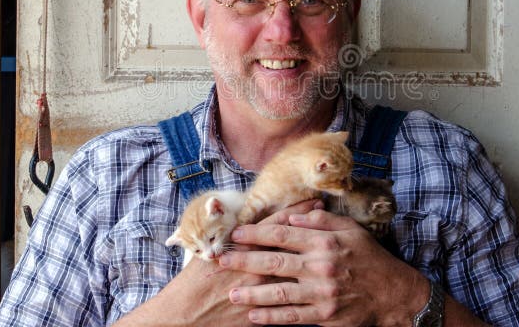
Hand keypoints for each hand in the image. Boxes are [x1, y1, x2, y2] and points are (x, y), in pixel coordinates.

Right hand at [113, 200, 322, 326]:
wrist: (187, 317)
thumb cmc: (193, 283)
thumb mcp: (206, 250)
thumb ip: (225, 234)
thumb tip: (238, 217)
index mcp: (242, 248)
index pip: (276, 225)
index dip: (297, 212)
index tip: (314, 202)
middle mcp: (256, 267)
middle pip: (292, 243)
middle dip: (311, 228)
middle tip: (328, 215)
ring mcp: (262, 290)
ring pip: (296, 270)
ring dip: (314, 256)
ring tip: (331, 246)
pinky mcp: (264, 312)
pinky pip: (290, 302)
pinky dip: (305, 290)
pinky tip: (316, 283)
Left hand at [219, 209, 426, 325]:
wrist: (392, 293)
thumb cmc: (368, 257)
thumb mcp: (350, 230)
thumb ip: (320, 221)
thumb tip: (292, 218)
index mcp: (325, 242)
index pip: (283, 235)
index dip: (256, 233)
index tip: (236, 233)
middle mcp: (321, 266)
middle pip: (275, 261)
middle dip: (245, 261)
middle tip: (221, 260)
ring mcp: (322, 293)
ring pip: (279, 292)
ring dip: (253, 292)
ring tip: (232, 292)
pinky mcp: (325, 315)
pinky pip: (292, 317)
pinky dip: (271, 317)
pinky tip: (254, 315)